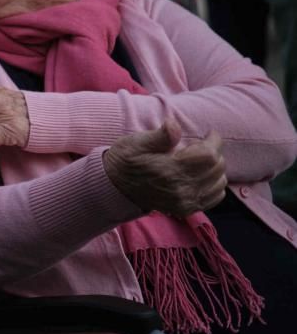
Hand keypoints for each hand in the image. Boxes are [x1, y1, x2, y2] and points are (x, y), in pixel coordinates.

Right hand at [102, 119, 226, 216]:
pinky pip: (214, 197)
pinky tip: (203, 176)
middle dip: (214, 152)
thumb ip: (159, 136)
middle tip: (200, 145)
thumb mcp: (136, 143)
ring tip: (200, 160)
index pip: (208, 155)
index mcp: (170, 170)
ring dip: (215, 168)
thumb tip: (174, 124)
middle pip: (217, 168)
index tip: (209, 133)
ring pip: (219, 182)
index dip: (214, 140)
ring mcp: (185, 201)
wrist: (114, 187)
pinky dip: (215, 184)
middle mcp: (181, 188)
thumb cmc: (125, 160)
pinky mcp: (186, 209)